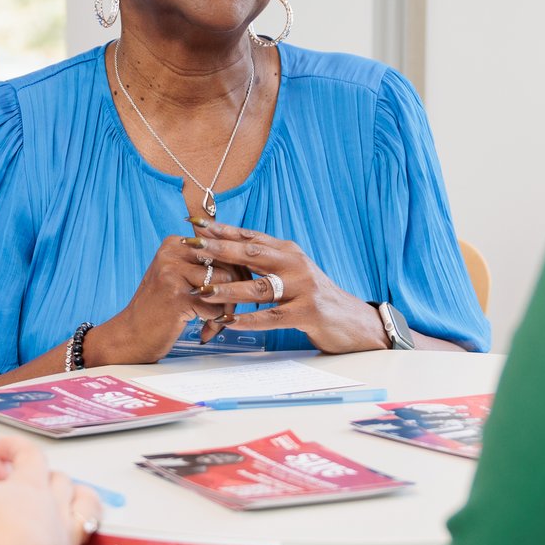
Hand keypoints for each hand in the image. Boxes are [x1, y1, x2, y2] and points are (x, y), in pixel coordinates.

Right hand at [0, 442, 96, 544]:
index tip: (4, 446)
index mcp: (29, 486)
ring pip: (84, 514)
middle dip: (53, 477)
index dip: (15, 447)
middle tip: (42, 479)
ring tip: (73, 508)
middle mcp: (53, 510)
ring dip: (80, 508)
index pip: (28, 454)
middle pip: (63, 483)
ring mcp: (64, 541)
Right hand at [88, 234, 241, 363]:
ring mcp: (173, 272)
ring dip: (225, 309)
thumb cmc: (159, 309)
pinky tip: (204, 331)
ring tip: (213, 323)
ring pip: (225, 286)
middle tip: (227, 312)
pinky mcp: (176, 296)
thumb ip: (204, 266)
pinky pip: (215, 307)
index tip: (238, 290)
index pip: (223, 249)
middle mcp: (173, 252)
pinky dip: (215, 323)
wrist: (130, 335)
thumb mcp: (177, 277)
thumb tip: (245, 263)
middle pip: (227, 265)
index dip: (237, 272)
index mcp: (175, 242)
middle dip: (235, 292)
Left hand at [200, 226, 388, 351]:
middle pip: (252, 254)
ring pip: (259, 287)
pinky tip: (228, 322)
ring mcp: (303, 288)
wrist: (352, 320)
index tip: (196, 223)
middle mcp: (295, 264)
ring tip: (201, 291)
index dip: (223, 230)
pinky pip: (272, 317)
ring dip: (228, 289)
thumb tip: (230, 248)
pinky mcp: (308, 312)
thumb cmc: (313, 297)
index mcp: (288, 251)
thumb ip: (266, 261)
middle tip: (192, 246)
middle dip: (219, 249)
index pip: (251, 237)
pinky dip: (248, 319)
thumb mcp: (292, 272)